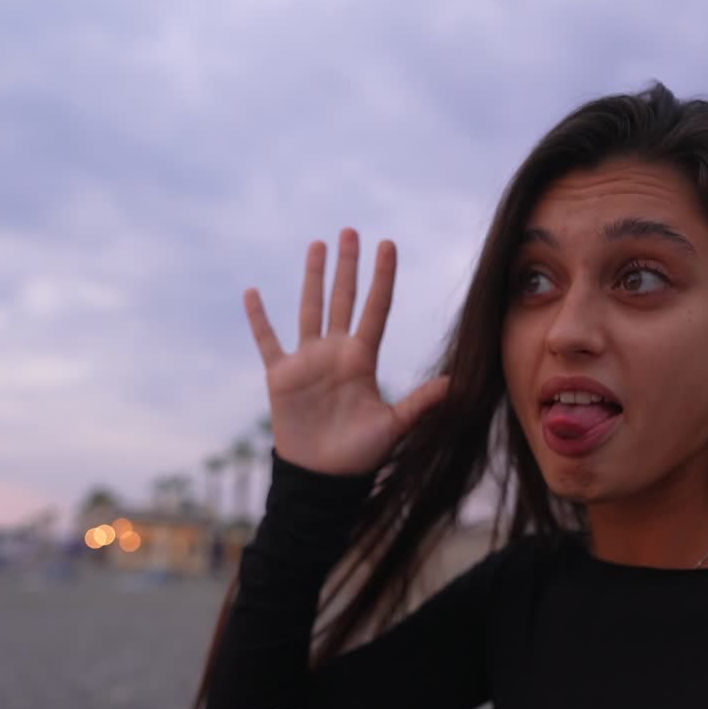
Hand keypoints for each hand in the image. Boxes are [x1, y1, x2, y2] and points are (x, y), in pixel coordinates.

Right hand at [244, 228, 448, 474]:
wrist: (323, 478)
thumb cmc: (360, 456)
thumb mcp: (393, 427)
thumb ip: (419, 403)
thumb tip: (455, 383)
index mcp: (363, 359)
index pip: (375, 308)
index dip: (382, 277)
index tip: (388, 244)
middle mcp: (336, 353)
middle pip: (343, 299)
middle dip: (348, 265)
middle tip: (351, 231)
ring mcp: (308, 362)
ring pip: (310, 309)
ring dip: (313, 278)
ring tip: (318, 245)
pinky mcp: (281, 376)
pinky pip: (268, 341)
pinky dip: (259, 318)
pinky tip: (252, 292)